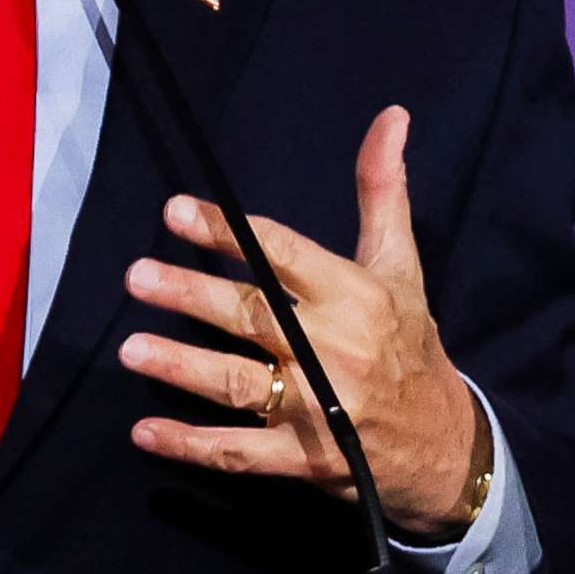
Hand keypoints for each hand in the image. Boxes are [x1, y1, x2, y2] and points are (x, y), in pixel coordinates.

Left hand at [115, 105, 484, 535]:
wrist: (445, 443)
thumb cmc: (408, 341)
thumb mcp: (401, 264)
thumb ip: (383, 191)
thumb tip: (390, 115)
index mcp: (354, 295)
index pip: (281, 253)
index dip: (227, 231)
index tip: (174, 211)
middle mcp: (334, 349)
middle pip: (252, 316)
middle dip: (193, 295)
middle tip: (136, 276)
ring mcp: (317, 408)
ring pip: (240, 384)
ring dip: (183, 368)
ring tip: (130, 349)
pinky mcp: (305, 458)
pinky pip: (241, 452)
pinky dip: (193, 444)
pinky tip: (145, 433)